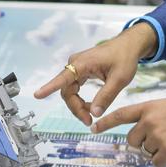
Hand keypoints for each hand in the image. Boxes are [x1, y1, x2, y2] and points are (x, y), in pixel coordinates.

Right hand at [33, 22, 157, 125]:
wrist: (128, 46)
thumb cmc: (124, 58)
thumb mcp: (120, 79)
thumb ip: (106, 96)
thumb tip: (94, 113)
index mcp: (82, 64)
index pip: (63, 78)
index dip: (49, 88)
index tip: (37, 95)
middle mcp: (75, 64)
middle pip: (66, 91)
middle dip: (75, 107)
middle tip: (89, 121)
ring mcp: (76, 67)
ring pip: (69, 91)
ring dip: (77, 105)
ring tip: (91, 115)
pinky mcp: (79, 70)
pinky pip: (74, 88)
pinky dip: (80, 99)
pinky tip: (90, 106)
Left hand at [91, 94, 165, 166]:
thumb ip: (152, 117)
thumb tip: (143, 134)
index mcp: (148, 107)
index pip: (121, 115)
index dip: (105, 123)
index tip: (93, 128)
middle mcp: (149, 121)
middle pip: (132, 140)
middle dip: (143, 143)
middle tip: (162, 139)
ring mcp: (157, 135)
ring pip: (146, 152)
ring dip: (158, 151)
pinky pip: (157, 162)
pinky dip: (165, 160)